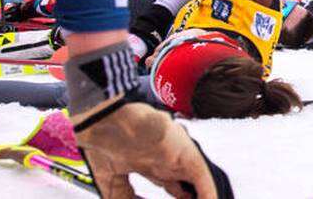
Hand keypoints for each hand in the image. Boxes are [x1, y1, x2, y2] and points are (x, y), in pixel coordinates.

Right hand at [73, 101, 219, 198]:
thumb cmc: (103, 140)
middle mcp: (165, 160)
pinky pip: (203, 180)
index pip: (168, 185)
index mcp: (148, 163)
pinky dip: (209, 195)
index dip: (175, 198)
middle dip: (187, 198)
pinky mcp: (186, 156)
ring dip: (198, 197)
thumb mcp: (110, 179)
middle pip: (183, 186)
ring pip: (196, 184)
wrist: (106, 121)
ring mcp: (175, 158)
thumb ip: (124, 196)